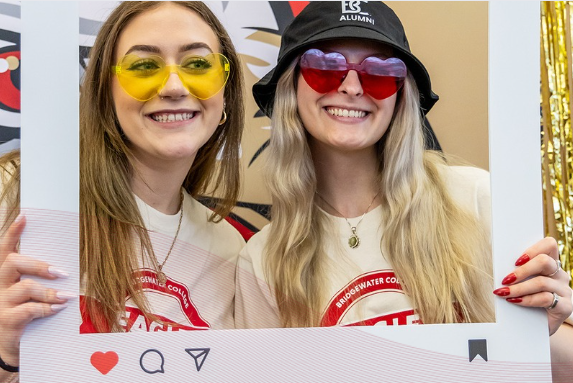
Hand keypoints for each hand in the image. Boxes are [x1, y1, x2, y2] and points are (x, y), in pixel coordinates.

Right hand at [0, 215, 71, 366]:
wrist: (8, 346)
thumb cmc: (23, 313)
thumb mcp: (28, 294)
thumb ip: (38, 278)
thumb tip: (62, 265)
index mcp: (4, 275)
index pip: (4, 249)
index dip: (12, 233)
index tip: (24, 217)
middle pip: (13, 263)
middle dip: (39, 264)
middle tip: (60, 272)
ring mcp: (1, 303)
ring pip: (25, 287)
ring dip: (49, 291)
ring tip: (67, 296)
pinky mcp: (7, 321)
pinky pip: (29, 309)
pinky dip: (47, 307)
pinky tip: (58, 308)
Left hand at [493, 237, 572, 334]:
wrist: (534, 327)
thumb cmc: (524, 299)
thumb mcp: (520, 282)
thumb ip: (515, 270)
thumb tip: (493, 262)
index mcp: (550, 263)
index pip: (549, 245)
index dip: (532, 249)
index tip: (515, 261)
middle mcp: (560, 274)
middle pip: (545, 261)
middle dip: (522, 270)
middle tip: (505, 279)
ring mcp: (564, 290)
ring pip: (542, 282)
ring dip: (519, 287)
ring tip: (504, 292)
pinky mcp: (566, 306)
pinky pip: (546, 298)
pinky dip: (527, 299)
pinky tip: (515, 301)